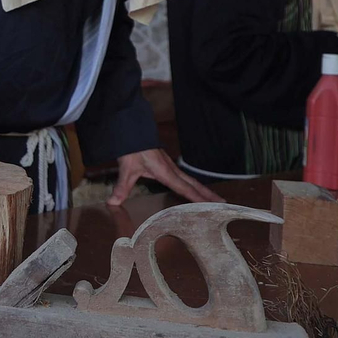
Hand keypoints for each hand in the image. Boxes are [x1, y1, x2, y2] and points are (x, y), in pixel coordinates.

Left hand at [108, 148, 222, 206]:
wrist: (132, 132)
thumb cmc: (132, 149)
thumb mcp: (127, 168)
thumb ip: (122, 187)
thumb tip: (113, 202)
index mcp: (166, 172)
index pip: (185, 188)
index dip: (198, 198)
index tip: (212, 205)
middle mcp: (171, 170)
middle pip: (194, 184)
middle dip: (208, 194)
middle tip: (224, 202)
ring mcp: (170, 167)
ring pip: (190, 180)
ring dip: (203, 189)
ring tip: (216, 198)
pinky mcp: (166, 165)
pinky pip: (184, 177)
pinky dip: (192, 185)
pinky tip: (193, 189)